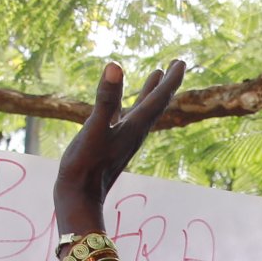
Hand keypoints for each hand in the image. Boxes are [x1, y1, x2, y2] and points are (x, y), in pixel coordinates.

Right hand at [53, 59, 187, 236]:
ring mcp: (123, 139)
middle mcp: (134, 132)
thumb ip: (105, 99)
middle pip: (157, 103)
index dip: (171, 79)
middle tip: (178, 64)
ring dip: (152, 92)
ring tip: (158, 74)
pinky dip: (130, 106)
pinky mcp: (111, 144)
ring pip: (143, 111)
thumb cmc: (85, 166)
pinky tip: (124, 103)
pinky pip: (126, 118)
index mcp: (135, 127)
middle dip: (167, 83)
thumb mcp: (94, 128)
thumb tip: (115, 65)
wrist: (79, 199)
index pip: (158, 99)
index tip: (182, 62)